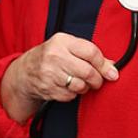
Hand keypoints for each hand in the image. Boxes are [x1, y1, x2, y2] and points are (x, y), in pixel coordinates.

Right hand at [0, 33, 117, 121]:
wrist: (25, 71)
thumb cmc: (51, 57)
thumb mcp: (67, 47)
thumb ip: (89, 54)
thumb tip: (112, 65)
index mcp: (62, 41)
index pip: (91, 52)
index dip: (104, 65)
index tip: (112, 73)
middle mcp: (55, 56)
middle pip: (88, 72)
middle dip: (97, 80)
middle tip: (97, 81)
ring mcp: (50, 73)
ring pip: (80, 85)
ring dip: (85, 87)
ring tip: (80, 83)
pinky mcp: (48, 88)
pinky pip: (71, 96)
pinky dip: (73, 94)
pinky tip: (68, 87)